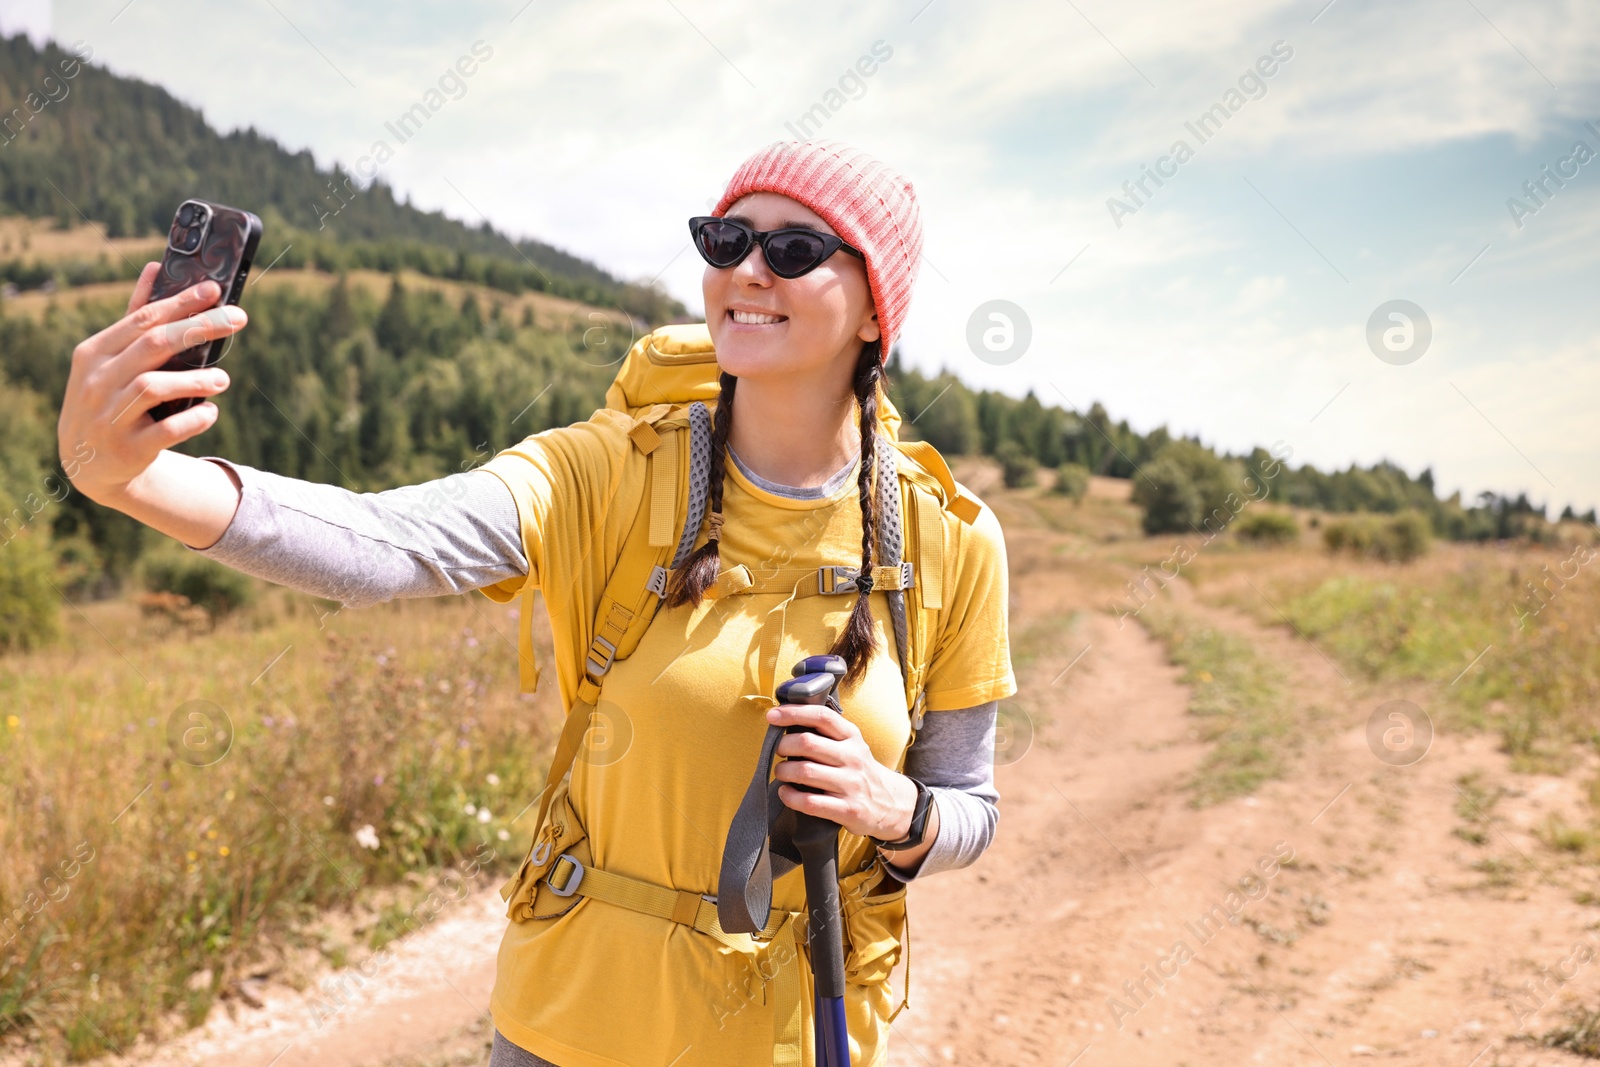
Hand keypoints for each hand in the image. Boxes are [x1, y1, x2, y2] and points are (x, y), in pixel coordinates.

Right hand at [57, 262, 245, 504]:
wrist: (87, 461)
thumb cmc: (109, 396)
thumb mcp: (110, 357)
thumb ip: (135, 315)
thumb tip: (155, 267)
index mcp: (94, 352)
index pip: (142, 319)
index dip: (180, 302)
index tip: (215, 290)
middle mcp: (96, 381)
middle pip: (153, 344)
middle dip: (199, 328)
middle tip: (237, 319)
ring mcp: (109, 416)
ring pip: (155, 386)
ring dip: (196, 379)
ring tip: (222, 378)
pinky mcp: (128, 449)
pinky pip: (167, 430)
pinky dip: (194, 419)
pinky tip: (210, 411)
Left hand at [767, 702, 917, 841]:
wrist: (891, 804)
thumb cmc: (859, 771)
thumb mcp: (851, 745)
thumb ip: (826, 734)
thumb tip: (787, 721)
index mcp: (852, 737)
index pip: (821, 716)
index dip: (793, 712)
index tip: (772, 715)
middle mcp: (853, 758)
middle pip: (807, 743)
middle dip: (783, 745)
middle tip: (777, 751)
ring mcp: (851, 784)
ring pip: (805, 771)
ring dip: (783, 771)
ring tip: (781, 773)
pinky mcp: (847, 810)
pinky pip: (809, 802)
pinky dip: (790, 797)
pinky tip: (785, 793)